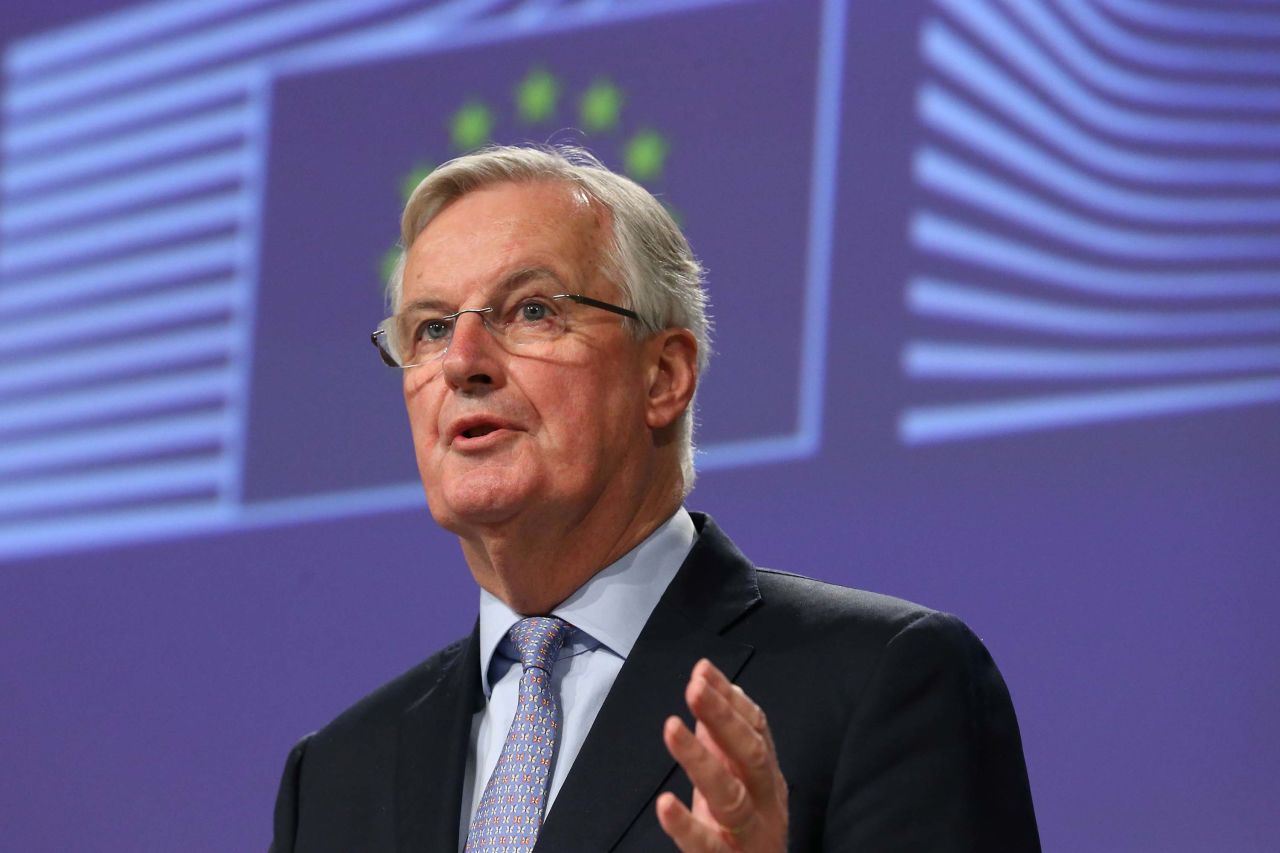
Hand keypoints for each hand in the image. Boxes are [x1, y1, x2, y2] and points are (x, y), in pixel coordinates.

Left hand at [656, 659, 787, 851]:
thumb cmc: (745, 835)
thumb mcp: (739, 785)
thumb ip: (727, 745)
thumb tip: (718, 694)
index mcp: (766, 778)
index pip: (755, 730)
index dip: (730, 700)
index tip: (703, 670)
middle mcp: (764, 802)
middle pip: (750, 755)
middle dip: (723, 718)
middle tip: (694, 688)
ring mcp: (750, 834)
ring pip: (730, 797)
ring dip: (700, 760)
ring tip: (672, 728)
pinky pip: (709, 846)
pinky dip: (686, 826)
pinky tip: (665, 804)